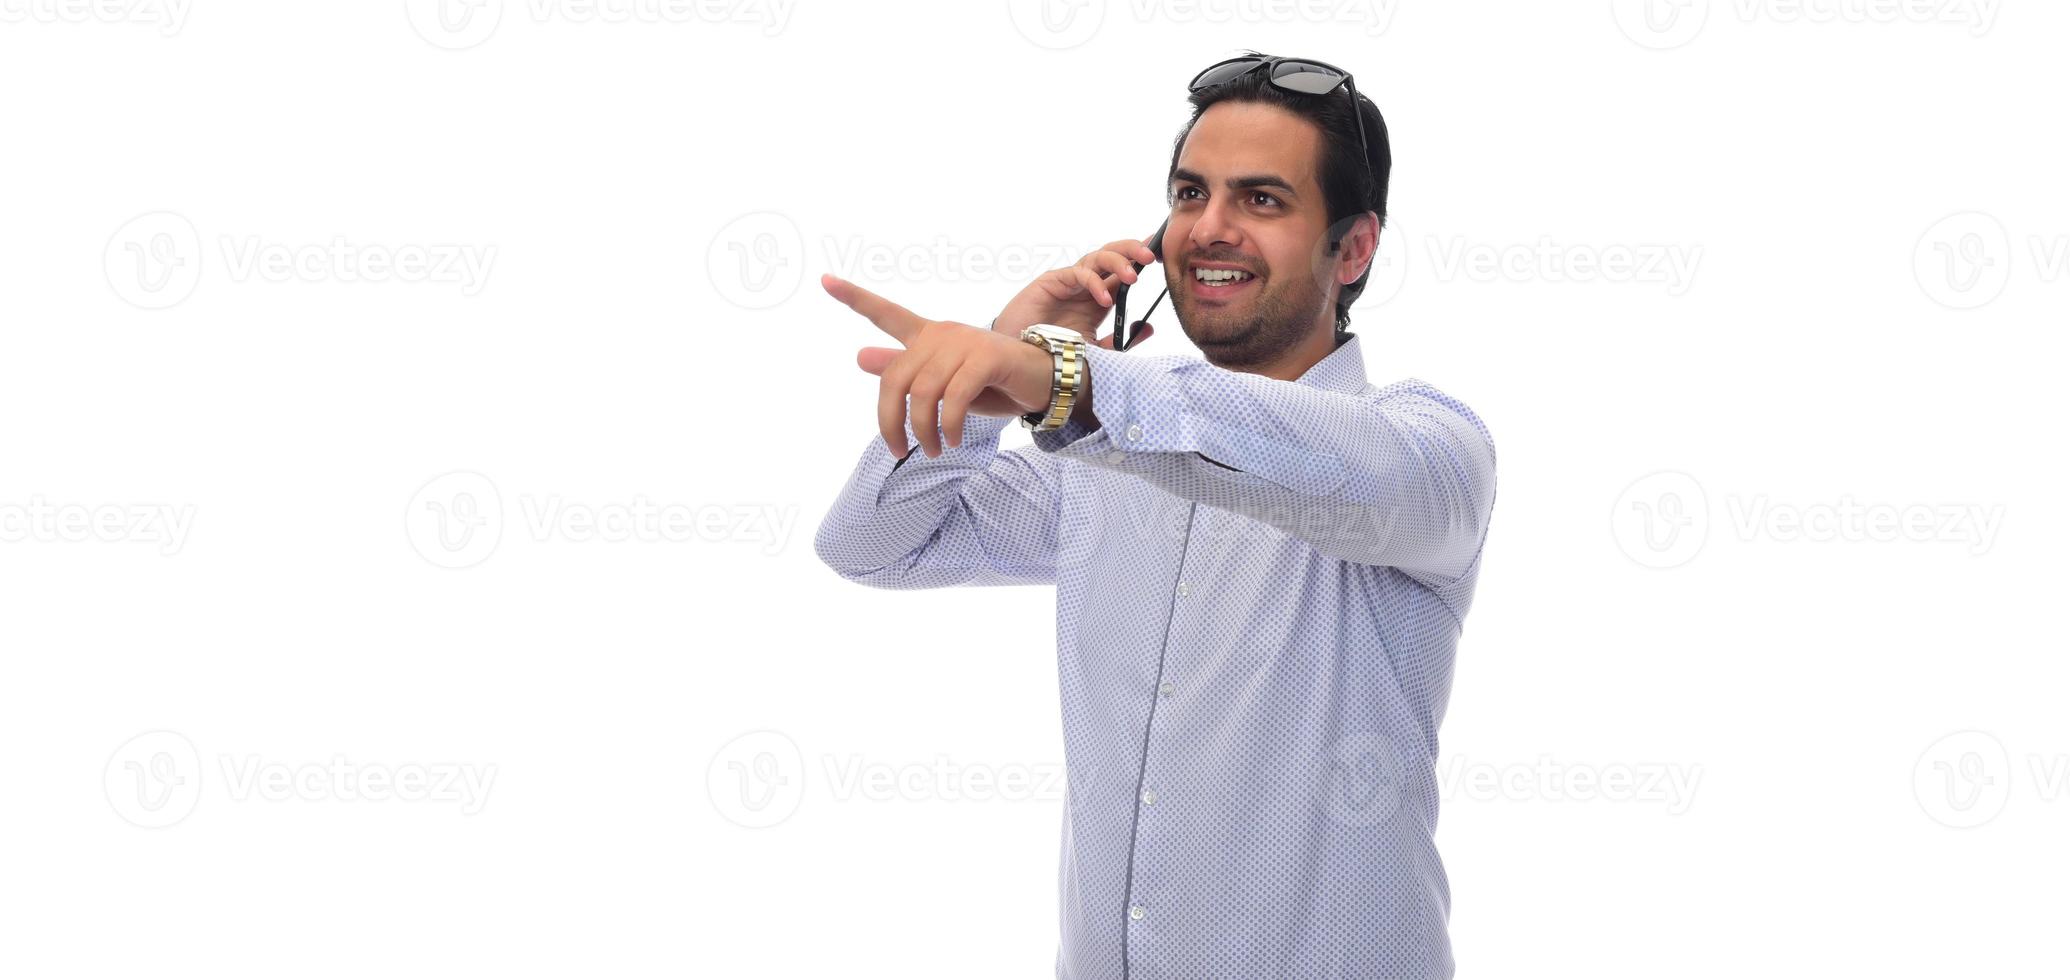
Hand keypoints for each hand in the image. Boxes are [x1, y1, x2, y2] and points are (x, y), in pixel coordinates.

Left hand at [823, 274, 1057, 459]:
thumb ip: (904, 372)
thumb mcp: (941, 385)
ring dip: (924, 431)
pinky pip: (954, 397)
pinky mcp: (986, 357)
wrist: (1040, 384)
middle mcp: (942, 333)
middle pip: (896, 378)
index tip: (824, 279)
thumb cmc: (989, 385)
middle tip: (900, 450)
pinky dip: (948, 426)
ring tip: (934, 451)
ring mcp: (964, 342)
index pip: (886, 314)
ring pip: (924, 393)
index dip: (854, 298)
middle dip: (890, 421)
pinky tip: (951, 441)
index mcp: (927, 335)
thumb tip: (859, 356)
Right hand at [992, 238, 1159, 344]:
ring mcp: (1070, 281)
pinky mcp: (1052, 281)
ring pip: (1098, 257)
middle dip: (1134, 250)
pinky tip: (1105, 298)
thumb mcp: (1095, 350)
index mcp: (1098, 297)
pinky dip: (1094, 283)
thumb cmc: (1054, 352)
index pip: (1123, 271)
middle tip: (1153, 256)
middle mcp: (1086, 285)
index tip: (1162, 255)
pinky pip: (1078, 274)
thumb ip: (1121, 340)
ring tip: (1133, 276)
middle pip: (1114, 255)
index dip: (1141, 259)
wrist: (1022, 359)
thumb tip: (1148, 327)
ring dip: (1118, 261)